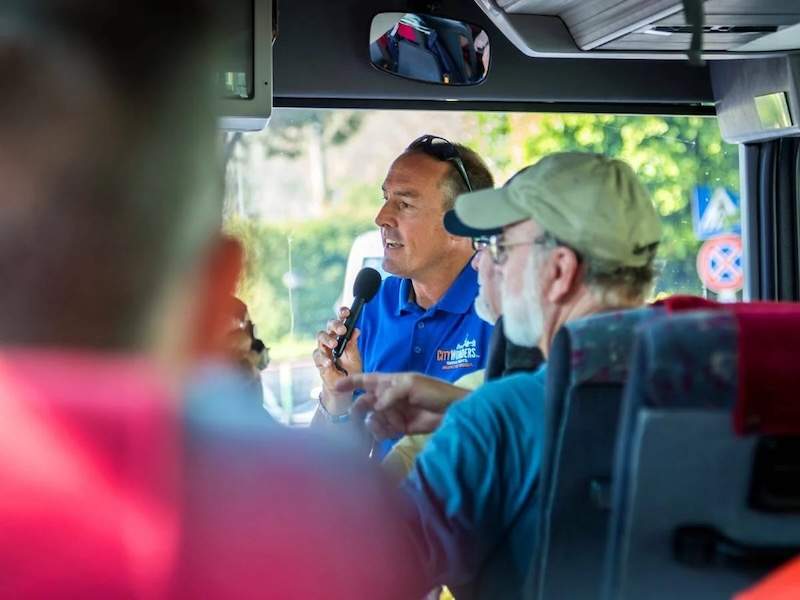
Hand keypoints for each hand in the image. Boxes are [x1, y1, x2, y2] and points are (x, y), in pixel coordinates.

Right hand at [312, 307, 362, 410]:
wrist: (344, 386)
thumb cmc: (350, 369)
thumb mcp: (355, 357)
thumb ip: (354, 344)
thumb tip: (356, 330)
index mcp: (341, 336)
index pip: (340, 321)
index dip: (342, 314)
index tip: (346, 312)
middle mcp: (331, 339)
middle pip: (329, 327)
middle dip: (334, 325)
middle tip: (342, 330)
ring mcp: (323, 349)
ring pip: (320, 337)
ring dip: (328, 339)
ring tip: (334, 344)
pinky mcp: (318, 360)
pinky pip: (317, 356)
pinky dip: (323, 359)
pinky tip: (329, 362)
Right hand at [335, 373, 468, 436]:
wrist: (453, 410)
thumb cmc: (434, 391)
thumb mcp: (411, 384)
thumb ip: (391, 393)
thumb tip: (376, 406)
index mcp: (390, 382)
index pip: (366, 380)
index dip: (350, 382)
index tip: (335, 387)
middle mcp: (388, 398)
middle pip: (365, 404)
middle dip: (357, 411)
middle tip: (353, 420)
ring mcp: (393, 414)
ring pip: (372, 420)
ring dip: (370, 425)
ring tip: (377, 428)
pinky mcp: (399, 429)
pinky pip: (383, 432)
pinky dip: (378, 435)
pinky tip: (381, 436)